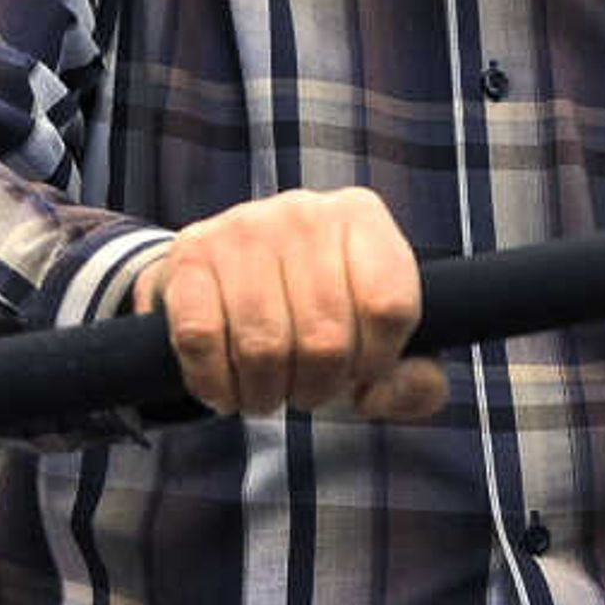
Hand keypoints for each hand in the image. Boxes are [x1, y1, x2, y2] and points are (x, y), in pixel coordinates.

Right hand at [140, 187, 444, 421]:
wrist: (224, 281)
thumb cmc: (317, 317)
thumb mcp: (379, 344)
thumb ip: (414, 381)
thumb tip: (383, 394)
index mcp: (363, 217)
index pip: (391, 306)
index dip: (377, 361)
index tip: (359, 372)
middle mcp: (305, 211)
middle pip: (326, 337)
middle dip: (317, 387)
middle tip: (305, 392)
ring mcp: (243, 225)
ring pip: (264, 345)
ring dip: (265, 393)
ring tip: (267, 393)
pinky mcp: (190, 253)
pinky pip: (203, 340)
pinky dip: (216, 383)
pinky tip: (226, 387)